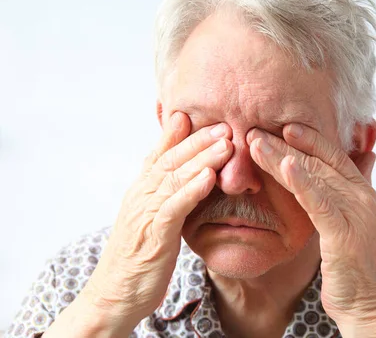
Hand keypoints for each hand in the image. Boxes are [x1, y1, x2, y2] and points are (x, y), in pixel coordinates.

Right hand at [80, 112, 232, 334]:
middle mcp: (140, 196)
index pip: (159, 155)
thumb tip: (188, 177)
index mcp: (140, 191)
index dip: (177, 134)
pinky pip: (174, 207)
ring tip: (225, 144)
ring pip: (174, 178)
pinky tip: (209, 177)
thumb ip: (167, 196)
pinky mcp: (154, 235)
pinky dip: (191, 190)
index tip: (197, 115)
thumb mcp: (152, 220)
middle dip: (197, 140)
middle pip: (170, 160)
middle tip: (224, 124)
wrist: (115, 294)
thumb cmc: (138, 257)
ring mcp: (146, 213)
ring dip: (201, 158)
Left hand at [247, 124, 375, 337]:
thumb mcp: (353, 222)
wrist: (370, 304)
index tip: (282, 125)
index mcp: (360, 192)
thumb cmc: (356, 266)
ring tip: (258, 142)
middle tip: (256, 130)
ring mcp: (354, 213)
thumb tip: (366, 158)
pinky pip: (318, 203)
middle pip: (317, 162)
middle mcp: (360, 197)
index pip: (332, 155)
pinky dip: (302, 182)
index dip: (308, 138)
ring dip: (283, 157)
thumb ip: (351, 190)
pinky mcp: (343, 234)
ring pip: (313, 177)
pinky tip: (286, 165)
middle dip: (284, 145)